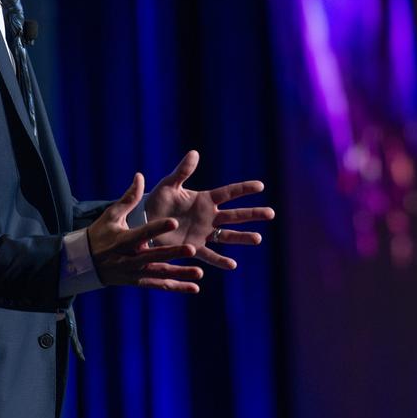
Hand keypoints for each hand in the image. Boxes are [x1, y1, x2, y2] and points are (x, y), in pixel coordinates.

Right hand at [87, 173, 203, 291]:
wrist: (83, 264)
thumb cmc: (99, 234)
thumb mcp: (111, 215)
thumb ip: (129, 198)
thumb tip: (140, 176)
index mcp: (124, 240)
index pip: (143, 233)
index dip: (158, 228)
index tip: (174, 222)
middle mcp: (130, 258)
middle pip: (155, 256)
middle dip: (173, 253)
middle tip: (193, 249)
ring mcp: (134, 273)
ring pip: (160, 274)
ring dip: (180, 274)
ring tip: (199, 272)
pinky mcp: (137, 282)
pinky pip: (159, 286)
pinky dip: (176, 287)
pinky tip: (194, 288)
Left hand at [144, 149, 273, 270]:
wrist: (145, 222)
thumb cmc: (156, 201)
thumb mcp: (169, 185)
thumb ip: (182, 171)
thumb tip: (194, 153)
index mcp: (204, 200)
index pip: (228, 193)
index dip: (243, 189)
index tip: (260, 185)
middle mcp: (208, 216)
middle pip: (235, 215)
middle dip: (253, 214)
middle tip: (271, 213)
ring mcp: (203, 233)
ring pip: (228, 236)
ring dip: (243, 237)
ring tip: (258, 239)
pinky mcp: (194, 247)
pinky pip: (210, 255)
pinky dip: (220, 261)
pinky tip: (232, 265)